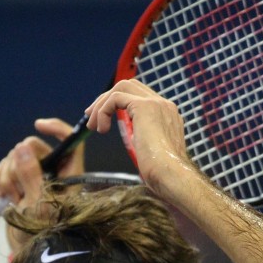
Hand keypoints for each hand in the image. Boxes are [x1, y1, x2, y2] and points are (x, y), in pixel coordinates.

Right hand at [0, 118, 84, 251]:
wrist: (28, 254)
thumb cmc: (43, 234)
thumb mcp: (38, 204)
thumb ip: (31, 174)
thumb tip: (22, 148)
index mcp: (68, 175)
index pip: (69, 142)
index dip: (57, 129)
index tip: (39, 125)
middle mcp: (52, 173)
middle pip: (34, 147)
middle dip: (18, 164)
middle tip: (16, 189)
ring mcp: (34, 178)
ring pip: (16, 157)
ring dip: (7, 174)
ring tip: (10, 197)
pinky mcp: (18, 185)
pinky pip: (4, 169)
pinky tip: (0, 194)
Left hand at [84, 79, 195, 196]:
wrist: (171, 176)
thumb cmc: (161, 174)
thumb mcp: (150, 152)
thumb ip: (143, 140)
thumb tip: (133, 140)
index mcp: (167, 115)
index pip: (139, 97)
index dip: (117, 105)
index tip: (102, 122)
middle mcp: (164, 105)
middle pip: (129, 86)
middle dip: (106, 100)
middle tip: (91, 119)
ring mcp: (156, 103)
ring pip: (121, 87)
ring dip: (102, 104)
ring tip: (93, 126)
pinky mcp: (144, 107)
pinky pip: (115, 98)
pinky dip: (103, 111)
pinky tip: (102, 130)